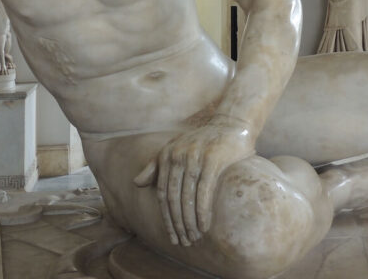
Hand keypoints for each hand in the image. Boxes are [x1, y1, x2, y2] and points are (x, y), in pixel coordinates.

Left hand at [134, 116, 254, 246]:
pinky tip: (203, 226)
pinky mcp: (212, 160)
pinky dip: (202, 211)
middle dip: (177, 224)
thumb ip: (156, 166)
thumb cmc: (203, 140)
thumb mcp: (175, 148)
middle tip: (183, 242)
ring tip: (193, 238)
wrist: (231, 124)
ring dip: (189, 222)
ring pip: (187, 197)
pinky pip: (204, 191)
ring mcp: (194, 157)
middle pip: (173, 198)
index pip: (162, 193)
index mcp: (166, 155)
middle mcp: (178, 155)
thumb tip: (136, 183)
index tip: (172, 236)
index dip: (166, 217)